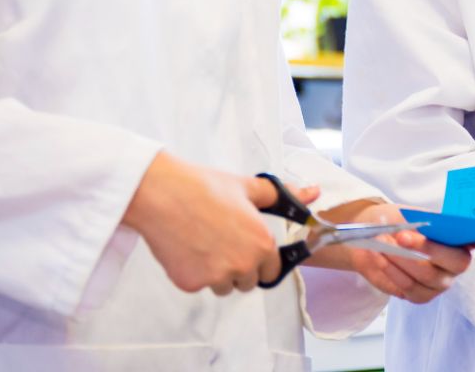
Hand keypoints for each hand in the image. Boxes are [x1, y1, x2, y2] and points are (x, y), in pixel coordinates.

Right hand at [122, 151, 301, 295]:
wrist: (162, 193)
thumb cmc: (204, 187)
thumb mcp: (249, 187)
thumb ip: (283, 196)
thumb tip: (312, 193)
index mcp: (261, 244)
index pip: (271, 270)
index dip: (260, 258)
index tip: (248, 247)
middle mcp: (242, 265)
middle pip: (247, 281)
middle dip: (239, 267)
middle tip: (222, 241)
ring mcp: (216, 277)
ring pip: (223, 286)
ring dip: (217, 273)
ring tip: (203, 242)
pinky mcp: (191, 284)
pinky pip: (199, 285)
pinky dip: (194, 272)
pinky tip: (186, 248)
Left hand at [308, 200, 474, 302]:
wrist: (375, 236)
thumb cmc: (401, 220)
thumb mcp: (414, 212)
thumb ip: (429, 220)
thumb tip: (434, 224)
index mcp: (465, 237)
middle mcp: (459, 261)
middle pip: (458, 262)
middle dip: (429, 248)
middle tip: (402, 235)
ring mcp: (442, 281)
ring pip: (430, 276)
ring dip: (403, 259)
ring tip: (382, 243)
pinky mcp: (422, 295)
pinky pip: (411, 288)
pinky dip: (393, 271)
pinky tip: (380, 257)